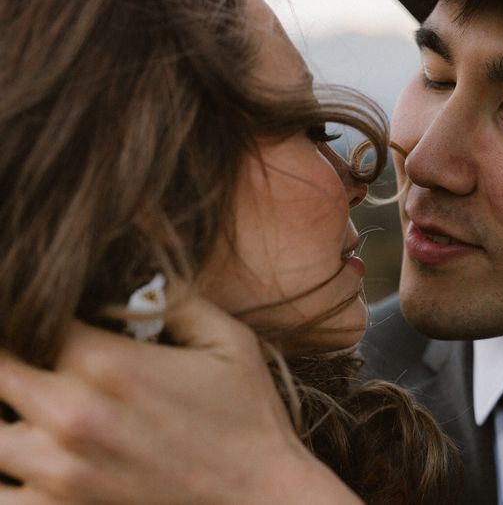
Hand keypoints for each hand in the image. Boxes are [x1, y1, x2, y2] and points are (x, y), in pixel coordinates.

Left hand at [0, 295, 360, 504]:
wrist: (265, 502)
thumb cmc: (249, 418)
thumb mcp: (228, 341)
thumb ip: (176, 293)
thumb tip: (146, 235)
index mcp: (108, 364)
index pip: (26, 317)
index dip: (29, 307)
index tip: (44, 311)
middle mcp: (70, 417)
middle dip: (11, 353)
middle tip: (32, 350)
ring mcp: (57, 474)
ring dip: (4, 412)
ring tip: (26, 402)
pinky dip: (2, 472)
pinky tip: (20, 454)